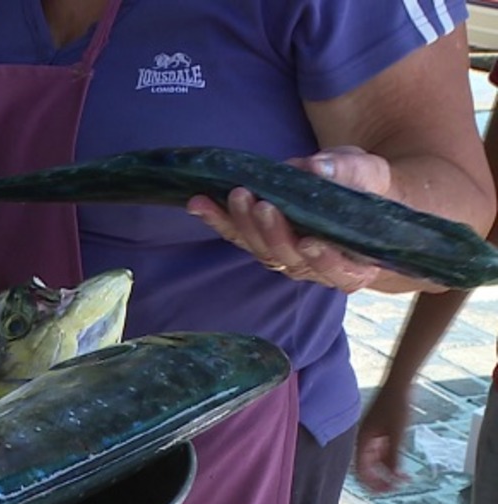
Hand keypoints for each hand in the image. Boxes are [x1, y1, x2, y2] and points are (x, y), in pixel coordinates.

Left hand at [187, 146, 388, 293]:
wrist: (353, 191)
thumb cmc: (368, 188)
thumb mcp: (370, 174)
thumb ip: (352, 172)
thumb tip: (318, 168)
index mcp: (354, 262)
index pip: (339, 269)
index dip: (324, 259)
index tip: (310, 241)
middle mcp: (314, 267)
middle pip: (290, 258)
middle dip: (274, 233)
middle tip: (263, 205)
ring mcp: (283, 256)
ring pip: (260, 249)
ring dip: (243, 224)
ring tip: (236, 195)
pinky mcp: (259, 241)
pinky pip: (236, 236)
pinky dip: (216, 219)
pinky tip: (198, 203)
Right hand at [353, 384, 411, 492]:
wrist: (399, 384)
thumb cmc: (396, 405)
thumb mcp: (397, 433)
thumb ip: (393, 455)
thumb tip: (392, 475)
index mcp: (362, 440)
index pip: (361, 470)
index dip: (372, 483)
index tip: (388, 491)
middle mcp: (363, 439)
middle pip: (366, 468)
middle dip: (379, 480)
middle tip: (395, 488)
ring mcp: (372, 435)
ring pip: (375, 461)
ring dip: (386, 472)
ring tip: (403, 479)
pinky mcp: (380, 431)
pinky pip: (382, 453)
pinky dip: (390, 462)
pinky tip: (403, 465)